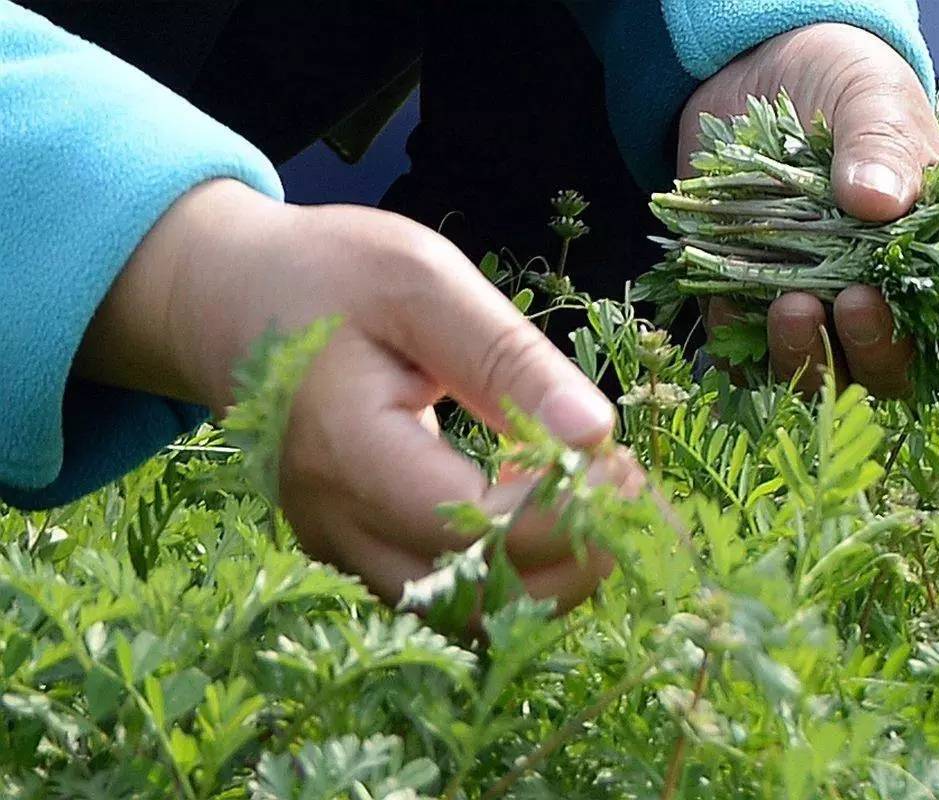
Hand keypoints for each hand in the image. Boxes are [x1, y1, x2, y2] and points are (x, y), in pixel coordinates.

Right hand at [78, 180, 643, 609]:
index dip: (565, 514)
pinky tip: (540, 504)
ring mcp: (340, 547)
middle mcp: (336, 524)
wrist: (229, 299)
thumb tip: (596, 433)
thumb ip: (507, 359)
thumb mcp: (423, 284)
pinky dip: (508, 571)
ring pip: (463, 616)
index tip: (622, 466)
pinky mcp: (355, 549)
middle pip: (474, 602)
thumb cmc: (327, 275)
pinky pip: (444, 595)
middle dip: (571, 560)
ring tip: (591, 497)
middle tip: (625, 489)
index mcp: (348, 453)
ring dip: (545, 576)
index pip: (475, 533)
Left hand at [679, 23, 938, 397]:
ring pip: (821, 380)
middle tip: (854, 299)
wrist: (754, 77)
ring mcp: (821, 319)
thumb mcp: (873, 96)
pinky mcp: (754, 317)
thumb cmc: (841, 86)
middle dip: (877, 351)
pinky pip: (747, 359)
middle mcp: (891, 308)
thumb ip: (884, 144)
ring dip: (807, 357)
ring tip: (790, 305)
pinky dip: (739, 337)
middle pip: (896, 377)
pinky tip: (732, 290)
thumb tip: (880, 201)